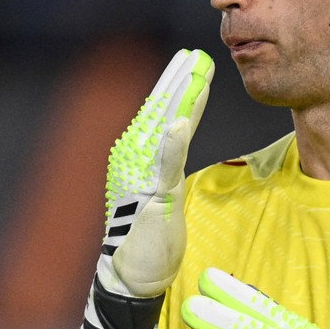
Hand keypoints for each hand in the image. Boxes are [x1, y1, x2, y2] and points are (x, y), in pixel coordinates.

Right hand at [79, 48, 214, 328]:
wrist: (133, 274)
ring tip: (193, 72)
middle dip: (179, 81)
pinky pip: (164, 165)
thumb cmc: (150, 235)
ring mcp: (143, 175)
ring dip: (179, 100)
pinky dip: (170, 143)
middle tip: (196, 54)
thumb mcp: (164, 191)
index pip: (163, 115)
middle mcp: (137, 160)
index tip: (193, 61)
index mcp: (142, 158)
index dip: (179, 87)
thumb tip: (176, 136)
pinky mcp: (152, 196)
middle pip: (162, 113)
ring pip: (164, 129)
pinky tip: (178, 122)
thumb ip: (169, 162)